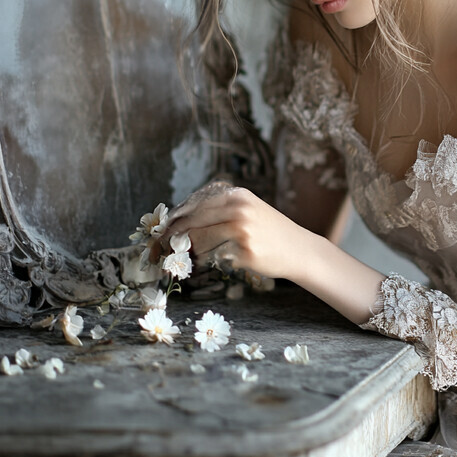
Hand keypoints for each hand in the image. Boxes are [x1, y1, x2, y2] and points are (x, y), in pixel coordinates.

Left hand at [160, 181, 312, 280]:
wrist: (298, 249)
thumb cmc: (268, 230)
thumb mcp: (246, 208)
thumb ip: (217, 210)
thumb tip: (176, 223)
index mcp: (236, 194)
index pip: (192, 204)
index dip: (172, 220)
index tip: (160, 233)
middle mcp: (238, 208)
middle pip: (190, 222)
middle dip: (171, 238)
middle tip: (158, 250)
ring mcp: (241, 230)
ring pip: (198, 242)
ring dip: (189, 253)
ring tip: (189, 259)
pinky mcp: (244, 251)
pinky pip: (213, 258)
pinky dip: (207, 262)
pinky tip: (213, 262)